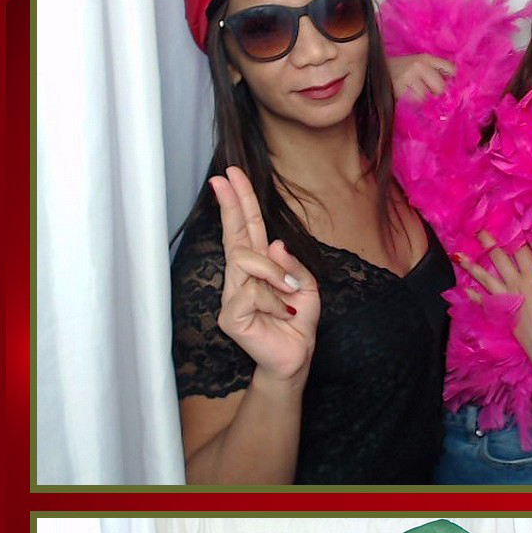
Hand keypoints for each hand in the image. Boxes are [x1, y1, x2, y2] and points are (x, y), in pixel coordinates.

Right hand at [211, 166, 317, 383]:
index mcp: (258, 266)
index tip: (230, 176)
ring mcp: (231, 295)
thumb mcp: (307, 287)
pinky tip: (281, 315)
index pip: (246, 230)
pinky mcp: (229, 315)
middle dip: (232, 202)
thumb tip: (274, 242)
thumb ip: (293, 264)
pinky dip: (275, 302)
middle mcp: (240, 277)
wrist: (296, 356)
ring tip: (288, 295)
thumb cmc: (297, 321)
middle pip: (235, 234)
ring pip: (247, 260)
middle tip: (225, 176)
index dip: (240, 203)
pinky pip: (253, 293)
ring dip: (275, 274)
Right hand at [390, 54, 457, 101]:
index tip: (447, 86)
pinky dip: (410, 102)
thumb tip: (450, 85)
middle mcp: (420, 64)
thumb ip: (432, 71)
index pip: (451, 69)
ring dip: (420, 98)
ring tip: (409, 92)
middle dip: (434, 92)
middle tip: (423, 91)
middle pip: (441, 87)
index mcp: (425, 58)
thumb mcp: (415, 65)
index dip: (451, 80)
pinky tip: (403, 94)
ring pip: (427, 96)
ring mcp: (410, 75)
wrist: (371, 70)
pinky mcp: (400, 86)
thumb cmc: (395, 70)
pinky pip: (413, 101)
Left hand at [457, 232, 531, 374]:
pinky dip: (473, 295)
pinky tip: (465, 288)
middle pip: (499, 259)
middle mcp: (515, 284)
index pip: (521, 250)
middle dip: (488, 243)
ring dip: (472, 266)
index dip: (513, 235)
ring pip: (485, 278)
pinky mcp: (501, 312)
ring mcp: (505, 298)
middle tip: (477, 230)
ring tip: (459, 256)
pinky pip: (483, 301)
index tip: (506, 222)